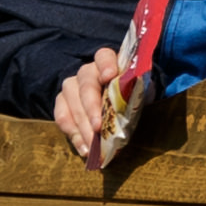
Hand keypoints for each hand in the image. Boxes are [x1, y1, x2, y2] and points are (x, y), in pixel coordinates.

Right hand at [53, 44, 134, 166]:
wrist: (118, 103)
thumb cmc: (132, 95)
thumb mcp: (139, 91)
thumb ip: (138, 92)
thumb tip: (143, 101)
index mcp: (108, 63)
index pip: (104, 57)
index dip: (106, 65)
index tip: (110, 76)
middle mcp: (87, 72)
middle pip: (86, 86)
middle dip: (91, 109)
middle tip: (98, 128)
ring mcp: (72, 87)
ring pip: (71, 103)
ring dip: (82, 126)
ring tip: (92, 145)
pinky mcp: (63, 103)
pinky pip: (62, 117)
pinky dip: (74, 134)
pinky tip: (84, 149)